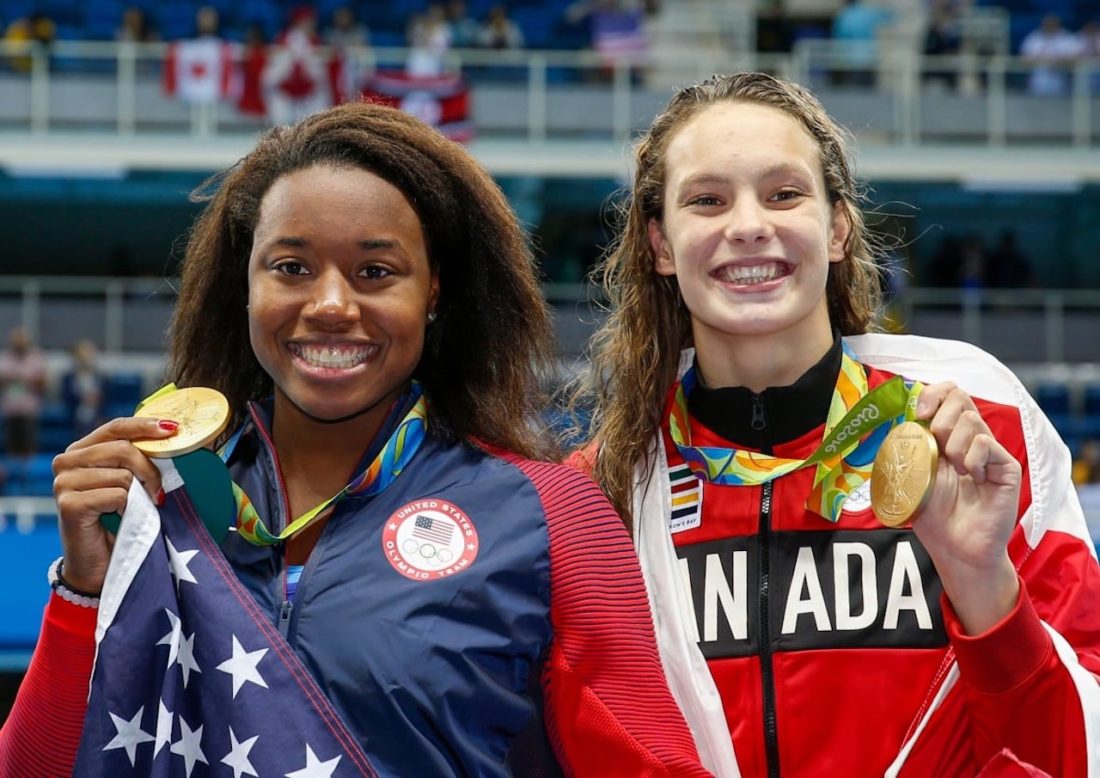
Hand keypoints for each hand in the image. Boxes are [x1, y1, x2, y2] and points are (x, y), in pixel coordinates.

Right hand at [51, 417, 178, 594]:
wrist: (101, 565)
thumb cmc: (120, 520)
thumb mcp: (130, 482)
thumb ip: (137, 458)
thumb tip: (171, 433)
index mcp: (81, 450)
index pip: (116, 427)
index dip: (145, 425)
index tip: (174, 429)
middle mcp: (66, 462)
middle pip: (122, 449)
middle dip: (150, 469)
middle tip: (158, 491)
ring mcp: (64, 483)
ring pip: (122, 474)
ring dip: (140, 493)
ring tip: (136, 509)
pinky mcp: (69, 504)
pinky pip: (116, 495)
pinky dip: (128, 508)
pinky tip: (121, 518)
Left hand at [909, 382, 1022, 633]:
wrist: (956, 548)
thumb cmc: (934, 515)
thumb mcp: (914, 473)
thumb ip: (910, 445)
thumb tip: (902, 418)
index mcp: (947, 437)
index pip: (947, 394)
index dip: (934, 393)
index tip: (920, 411)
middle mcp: (970, 439)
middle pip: (960, 396)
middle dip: (941, 416)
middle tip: (936, 445)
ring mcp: (989, 451)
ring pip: (970, 420)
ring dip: (953, 443)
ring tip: (954, 469)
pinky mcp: (1006, 466)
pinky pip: (985, 443)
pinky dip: (971, 457)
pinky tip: (971, 477)